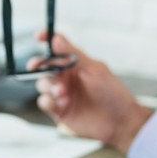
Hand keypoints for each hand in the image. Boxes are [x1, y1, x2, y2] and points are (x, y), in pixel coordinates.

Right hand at [30, 31, 153, 152]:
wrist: (120, 121)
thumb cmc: (112, 93)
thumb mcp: (94, 69)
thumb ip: (73, 54)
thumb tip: (56, 39)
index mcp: (74, 65)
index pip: (56, 49)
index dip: (46, 40)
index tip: (39, 36)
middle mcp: (66, 78)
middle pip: (44, 67)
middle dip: (37, 65)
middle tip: (36, 66)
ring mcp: (61, 95)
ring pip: (42, 84)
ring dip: (48, 86)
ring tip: (62, 92)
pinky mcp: (59, 111)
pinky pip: (44, 103)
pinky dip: (47, 101)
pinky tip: (59, 102)